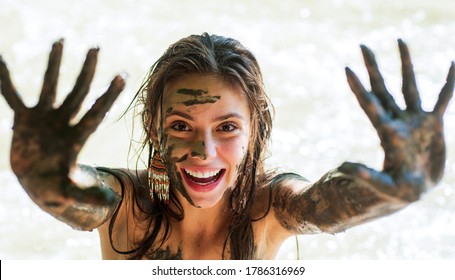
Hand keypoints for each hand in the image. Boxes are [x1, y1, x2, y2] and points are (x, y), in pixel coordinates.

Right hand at [0, 40, 125, 204]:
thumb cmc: (59, 188)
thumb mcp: (71, 194)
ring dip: (54, 66)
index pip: (96, 112)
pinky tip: (0, 60)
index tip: (122, 75)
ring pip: (50, 87)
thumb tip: (109, 204)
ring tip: (61, 41)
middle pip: (78, 92)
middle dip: (87, 71)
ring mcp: (44, 118)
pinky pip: (13, 97)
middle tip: (96, 48)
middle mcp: (64, 122)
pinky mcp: (24, 120)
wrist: (39, 183)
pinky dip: (6, 82)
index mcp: (77, 137)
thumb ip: (88, 197)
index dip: (108, 95)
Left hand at [341, 39, 453, 200]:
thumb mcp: (382, 186)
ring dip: (405, 64)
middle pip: (384, 88)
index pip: (370, 104)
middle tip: (362, 45)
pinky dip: (448, 83)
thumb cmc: (396, 191)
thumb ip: (366, 176)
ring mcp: (415, 121)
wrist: (416, 190)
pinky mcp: (433, 125)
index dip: (359, 88)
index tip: (347, 69)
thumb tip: (343, 167)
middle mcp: (398, 121)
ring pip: (410, 87)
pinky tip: (453, 64)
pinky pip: (442, 99)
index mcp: (386, 133)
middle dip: (373, 68)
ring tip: (399, 40)